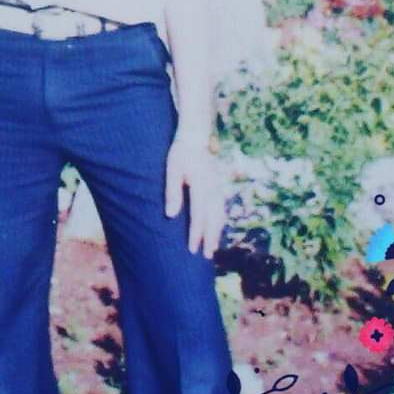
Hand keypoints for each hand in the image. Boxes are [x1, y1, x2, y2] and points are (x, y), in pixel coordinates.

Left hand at [164, 132, 225, 256]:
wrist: (196, 137)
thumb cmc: (180, 153)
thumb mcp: (172, 170)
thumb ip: (172, 192)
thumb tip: (170, 216)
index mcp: (201, 185)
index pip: (198, 215)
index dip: (196, 233)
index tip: (192, 248)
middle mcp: (213, 188)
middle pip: (213, 218)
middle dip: (210, 238)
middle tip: (207, 255)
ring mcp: (218, 187)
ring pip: (220, 214)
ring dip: (217, 231)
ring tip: (213, 247)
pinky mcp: (219, 185)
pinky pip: (222, 207)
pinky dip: (220, 221)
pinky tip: (217, 229)